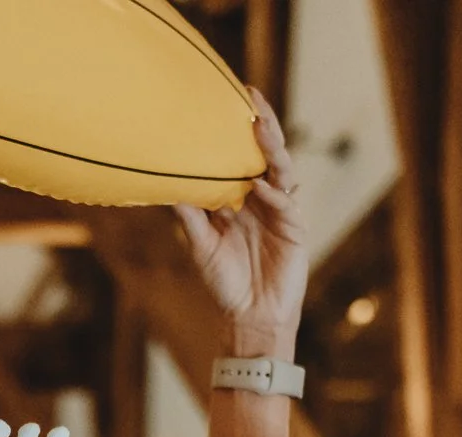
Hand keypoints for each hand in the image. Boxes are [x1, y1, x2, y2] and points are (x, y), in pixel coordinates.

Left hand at [175, 89, 307, 348]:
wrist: (251, 316)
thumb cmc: (224, 283)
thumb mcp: (200, 247)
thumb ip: (189, 217)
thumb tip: (166, 189)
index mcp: (239, 198)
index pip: (239, 157)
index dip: (235, 131)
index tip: (224, 100)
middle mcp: (261, 198)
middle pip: (264, 154)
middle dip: (261, 125)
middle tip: (252, 96)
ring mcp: (280, 211)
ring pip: (280, 170)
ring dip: (272, 149)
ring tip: (260, 128)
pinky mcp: (294, 228)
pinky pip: (285, 204)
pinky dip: (273, 193)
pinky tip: (260, 186)